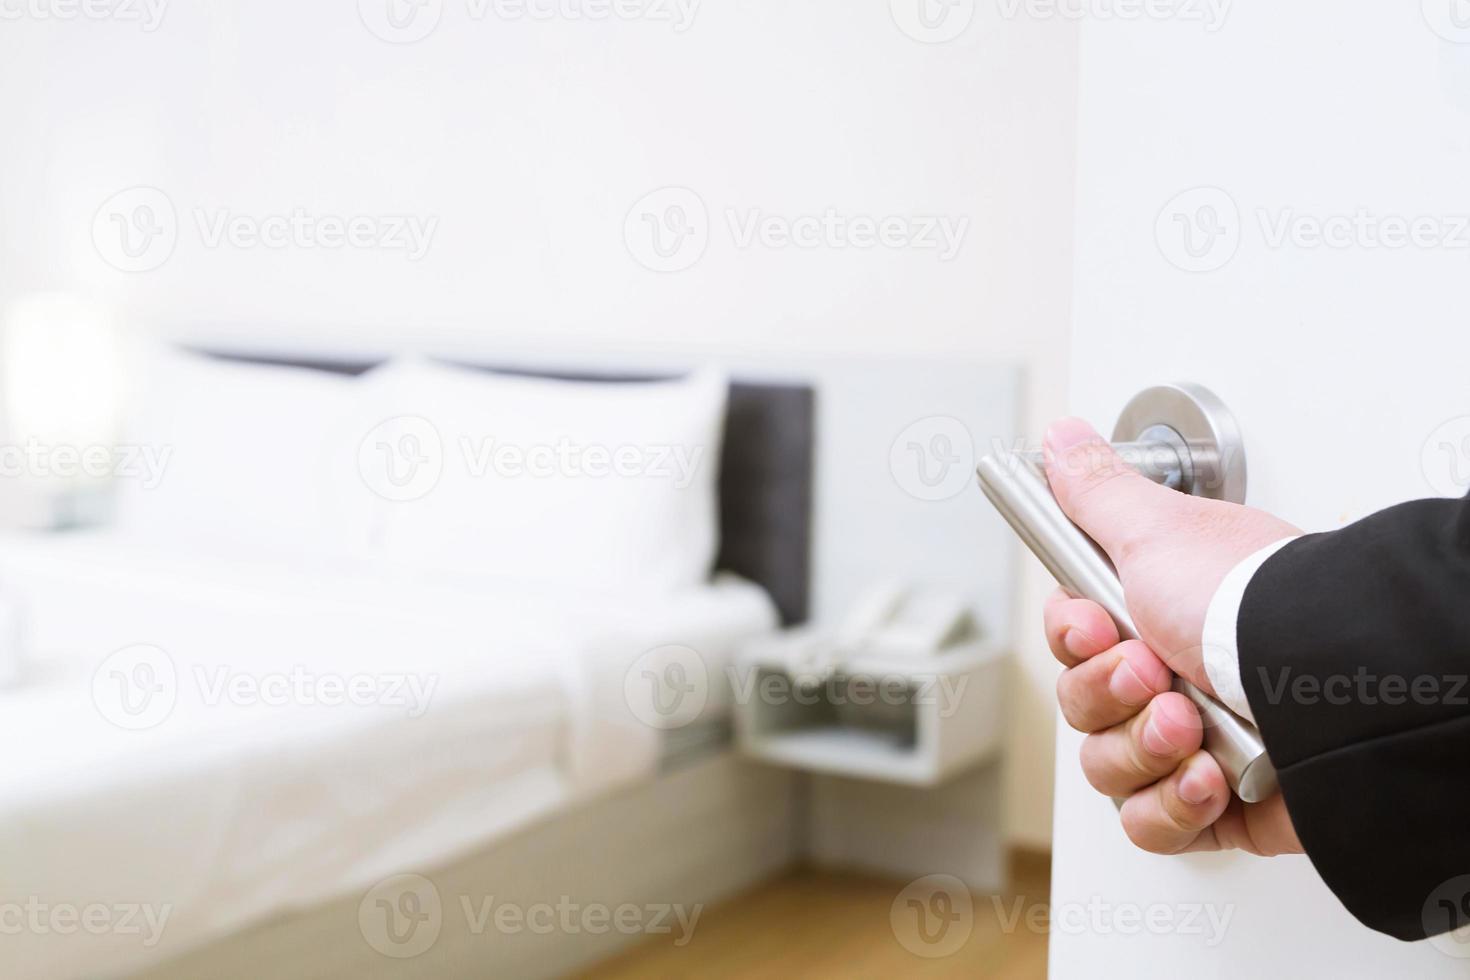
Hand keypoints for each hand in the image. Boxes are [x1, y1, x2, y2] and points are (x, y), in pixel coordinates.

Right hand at [1041, 416, 1302, 854]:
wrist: (1332, 686)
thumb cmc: (1248, 606)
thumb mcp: (1154, 531)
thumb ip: (1095, 491)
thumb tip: (1061, 440)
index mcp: (1154, 614)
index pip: (1070, 642)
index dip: (1072, 641)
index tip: (1097, 626)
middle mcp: (1172, 676)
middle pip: (1082, 708)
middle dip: (1110, 696)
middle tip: (1156, 672)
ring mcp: (1194, 743)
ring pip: (1109, 769)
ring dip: (1142, 748)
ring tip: (1190, 723)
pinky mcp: (1218, 808)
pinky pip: (1152, 826)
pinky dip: (1171, 805)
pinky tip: (1207, 775)